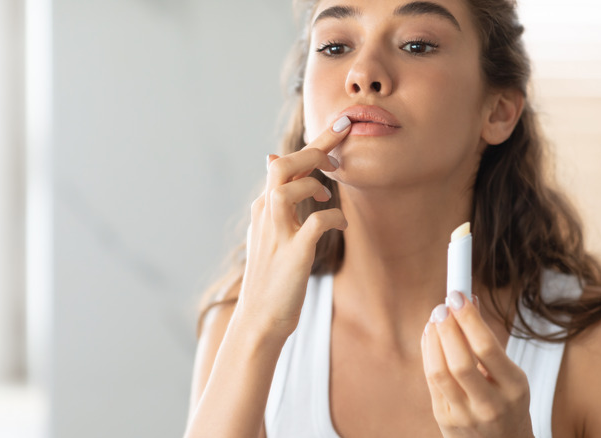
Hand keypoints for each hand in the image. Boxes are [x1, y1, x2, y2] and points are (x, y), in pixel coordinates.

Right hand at [235, 116, 351, 340]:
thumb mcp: (270, 232)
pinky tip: (342, 224)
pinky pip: (316, 223)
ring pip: (287, 188)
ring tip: (330, 192)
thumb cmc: (271, 278)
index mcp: (264, 209)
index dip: (314, 143)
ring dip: (314, 183)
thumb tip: (272, 160)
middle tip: (341, 147)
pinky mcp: (293, 254)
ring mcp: (277, 234)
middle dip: (314, 149)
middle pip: (282, 167)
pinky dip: (334, 217)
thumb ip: (276, 199)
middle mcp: (266, 216)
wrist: (259, 320)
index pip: (284, 165)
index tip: (340, 126)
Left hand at [421, 291, 533, 437]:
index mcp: (514, 388)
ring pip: (440, 371)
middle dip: (447, 328)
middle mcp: (490, 405)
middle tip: (442, 306)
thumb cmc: (508, 404)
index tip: (458, 296)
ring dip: (433, 339)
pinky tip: (430, 336)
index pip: (487, 348)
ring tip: (435, 319)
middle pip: (460, 361)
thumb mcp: (511, 375)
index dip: (469, 318)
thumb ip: (488, 341)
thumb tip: (468, 300)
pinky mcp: (445, 419)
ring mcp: (465, 415)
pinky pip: (431, 380)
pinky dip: (428, 353)